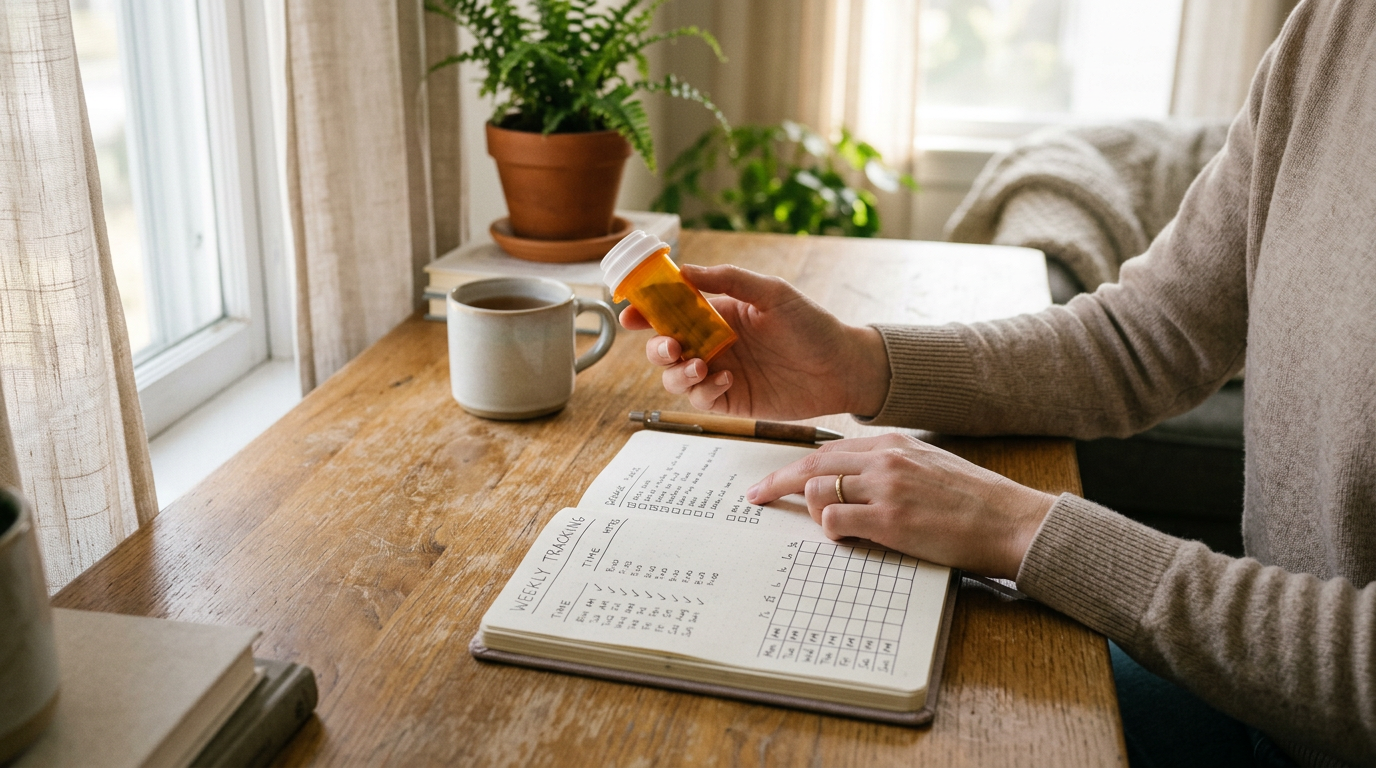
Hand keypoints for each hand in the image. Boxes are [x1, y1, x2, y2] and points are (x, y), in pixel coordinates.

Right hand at [620, 264, 890, 419]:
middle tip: (670, 347)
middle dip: (656, 348)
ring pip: (674, 377)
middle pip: (663, 347)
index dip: (645, 312)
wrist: (843, 367)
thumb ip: (728, 279)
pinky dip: (705, 391)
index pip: (670, 310)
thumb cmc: (813, 325)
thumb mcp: (772, 292)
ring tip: (700, 367)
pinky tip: (728, 380)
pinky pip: (701, 399)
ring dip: (677, 373)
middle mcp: (713, 343)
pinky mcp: (731, 400)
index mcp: (718, 313)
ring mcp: (720, 372)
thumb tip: (685, 270)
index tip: (629, 313)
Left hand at [745, 433, 1055, 579]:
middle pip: (812, 464)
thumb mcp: (930, 464)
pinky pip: (835, 522)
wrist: (1010, 520)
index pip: (829, 449)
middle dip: (779, 481)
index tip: (777, 477)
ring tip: (812, 522)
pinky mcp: (890, 521)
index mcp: (894, 443)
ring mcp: (885, 489)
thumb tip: (856, 479)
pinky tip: (841, 537)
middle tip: (756, 496)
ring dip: (809, 510)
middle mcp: (885, 459)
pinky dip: (829, 530)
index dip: (797, 465)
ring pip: (819, 490)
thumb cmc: (974, 499)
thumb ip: (892, 466)